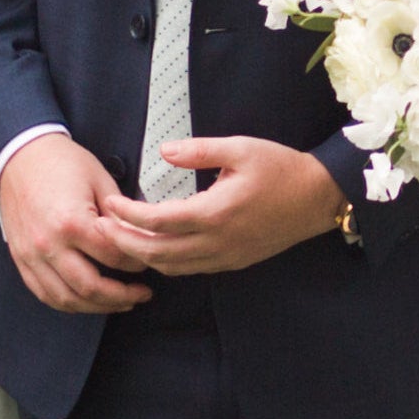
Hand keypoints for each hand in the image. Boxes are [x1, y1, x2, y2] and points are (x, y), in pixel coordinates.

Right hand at [0, 132, 155, 314]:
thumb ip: (120, 215)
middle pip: (91, 287)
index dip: (137, 264)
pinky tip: (86, 301)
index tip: (147, 263)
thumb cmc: (59, 162)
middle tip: (140, 294)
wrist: (20, 154)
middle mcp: (49, 244)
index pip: (114, 257)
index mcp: (72, 222)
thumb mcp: (100, 180)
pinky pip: (44, 293)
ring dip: (97, 307)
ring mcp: (32, 255)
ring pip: (67, 298)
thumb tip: (142, 237)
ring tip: (118, 302)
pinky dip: (68, 303)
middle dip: (122, 296)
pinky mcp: (21, 259)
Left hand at [125, 137, 346, 273]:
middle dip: (123, 243)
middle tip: (101, 229)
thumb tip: (164, 151)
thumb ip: (199, 150)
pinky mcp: (233, 261)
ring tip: (121, 240)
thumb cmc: (281, 169)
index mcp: (216, 212)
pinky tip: (155, 248)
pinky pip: (190, 270)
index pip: (158, 221)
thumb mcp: (240, 148)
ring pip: (171, 267)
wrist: (318, 198)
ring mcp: (226, 255)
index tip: (109, 203)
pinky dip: (166, 262)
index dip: (127, 215)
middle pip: (157, 253)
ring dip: (142, 256)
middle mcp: (218, 241)